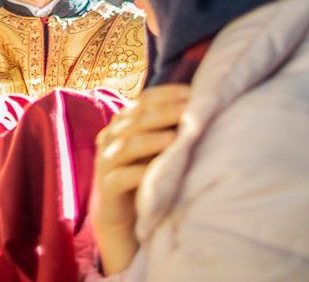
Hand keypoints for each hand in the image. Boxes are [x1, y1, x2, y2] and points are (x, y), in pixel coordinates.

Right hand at [91, 84, 189, 274]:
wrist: (123, 214)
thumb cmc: (145, 173)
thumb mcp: (156, 147)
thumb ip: (168, 127)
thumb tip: (202, 106)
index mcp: (124, 123)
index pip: (143, 100)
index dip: (166, 94)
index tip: (192, 93)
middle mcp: (111, 137)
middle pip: (136, 119)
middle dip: (164, 113)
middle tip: (189, 112)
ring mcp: (106, 162)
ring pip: (126, 146)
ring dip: (151, 140)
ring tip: (175, 138)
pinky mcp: (107, 187)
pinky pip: (120, 178)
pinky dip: (138, 174)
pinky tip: (155, 172)